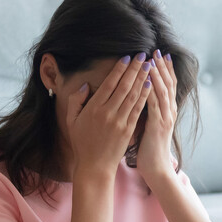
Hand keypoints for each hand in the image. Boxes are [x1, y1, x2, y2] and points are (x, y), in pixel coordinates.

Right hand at [66, 55, 151, 176]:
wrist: (94, 166)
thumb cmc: (81, 142)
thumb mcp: (71, 120)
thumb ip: (76, 100)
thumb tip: (86, 85)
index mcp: (93, 108)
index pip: (109, 84)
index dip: (119, 69)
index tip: (127, 57)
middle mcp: (107, 113)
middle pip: (124, 86)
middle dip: (134, 69)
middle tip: (143, 55)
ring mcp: (120, 122)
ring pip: (133, 96)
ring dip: (142, 79)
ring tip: (149, 65)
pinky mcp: (128, 130)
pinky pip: (138, 110)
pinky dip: (144, 96)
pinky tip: (149, 85)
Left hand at [132, 49, 178, 182]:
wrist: (156, 168)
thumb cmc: (149, 150)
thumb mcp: (150, 126)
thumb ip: (148, 111)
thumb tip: (142, 99)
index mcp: (166, 112)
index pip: (166, 86)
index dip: (164, 70)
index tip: (159, 55)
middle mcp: (168, 112)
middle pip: (167, 84)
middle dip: (162, 66)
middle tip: (157, 50)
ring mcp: (165, 118)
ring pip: (162, 91)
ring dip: (157, 73)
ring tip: (152, 58)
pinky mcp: (158, 125)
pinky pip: (155, 103)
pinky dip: (152, 90)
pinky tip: (148, 79)